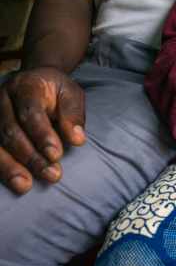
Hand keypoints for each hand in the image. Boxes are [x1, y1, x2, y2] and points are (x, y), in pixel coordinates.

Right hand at [0, 67, 85, 194]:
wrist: (36, 79)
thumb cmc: (55, 89)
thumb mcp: (71, 93)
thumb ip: (73, 114)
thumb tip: (77, 139)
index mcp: (25, 85)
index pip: (29, 112)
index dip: (41, 135)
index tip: (56, 155)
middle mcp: (3, 99)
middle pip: (10, 130)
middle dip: (30, 156)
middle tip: (52, 174)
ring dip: (10, 167)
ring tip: (25, 186)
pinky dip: (1, 167)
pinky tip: (13, 181)